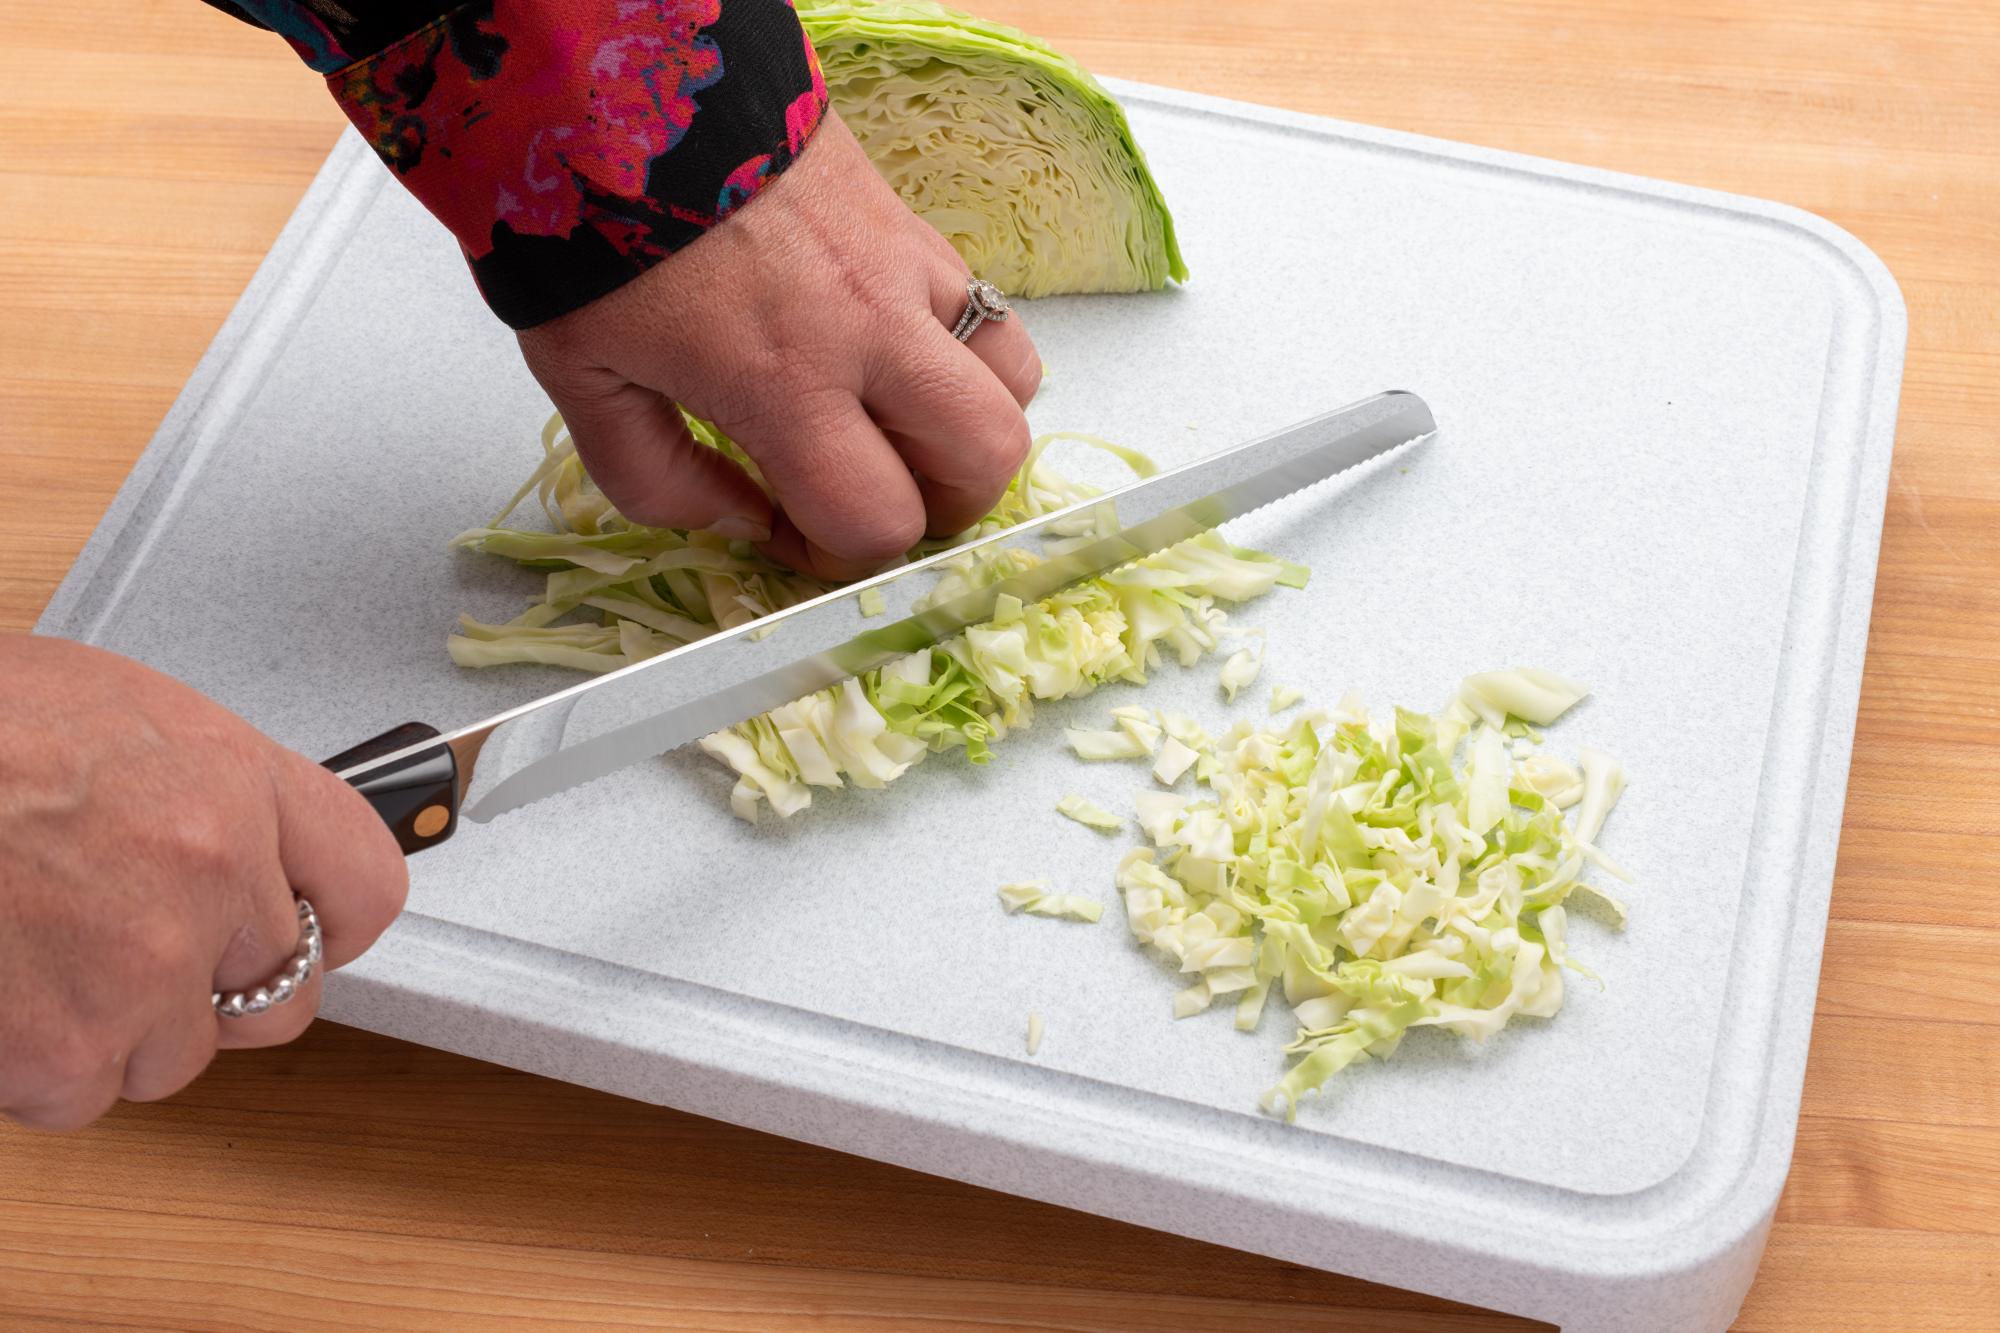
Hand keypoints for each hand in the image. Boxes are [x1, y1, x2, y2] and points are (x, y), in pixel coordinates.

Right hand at [0, 636, 407, 1130]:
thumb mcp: (124, 717)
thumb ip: (209, 796)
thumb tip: (250, 857)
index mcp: (237, 785)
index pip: (368, 886)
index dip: (330, 919)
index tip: (303, 928)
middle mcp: (210, 877)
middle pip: (281, 999)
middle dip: (216, 991)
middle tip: (136, 951)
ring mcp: (142, 971)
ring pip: (174, 1056)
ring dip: (116, 1030)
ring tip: (39, 954)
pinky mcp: (62, 1049)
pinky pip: (80, 1096)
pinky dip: (36, 1067)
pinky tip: (3, 994)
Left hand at [516, 112, 1042, 581]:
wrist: (623, 92)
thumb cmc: (592, 235)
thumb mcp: (584, 382)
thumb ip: (659, 481)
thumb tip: (745, 524)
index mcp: (780, 383)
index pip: (875, 518)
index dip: (839, 558)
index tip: (794, 537)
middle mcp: (867, 332)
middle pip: (983, 462)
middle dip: (937, 510)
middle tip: (870, 500)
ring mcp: (906, 272)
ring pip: (1015, 386)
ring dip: (970, 433)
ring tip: (905, 435)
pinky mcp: (915, 227)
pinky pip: (992, 314)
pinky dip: (970, 360)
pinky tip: (902, 362)